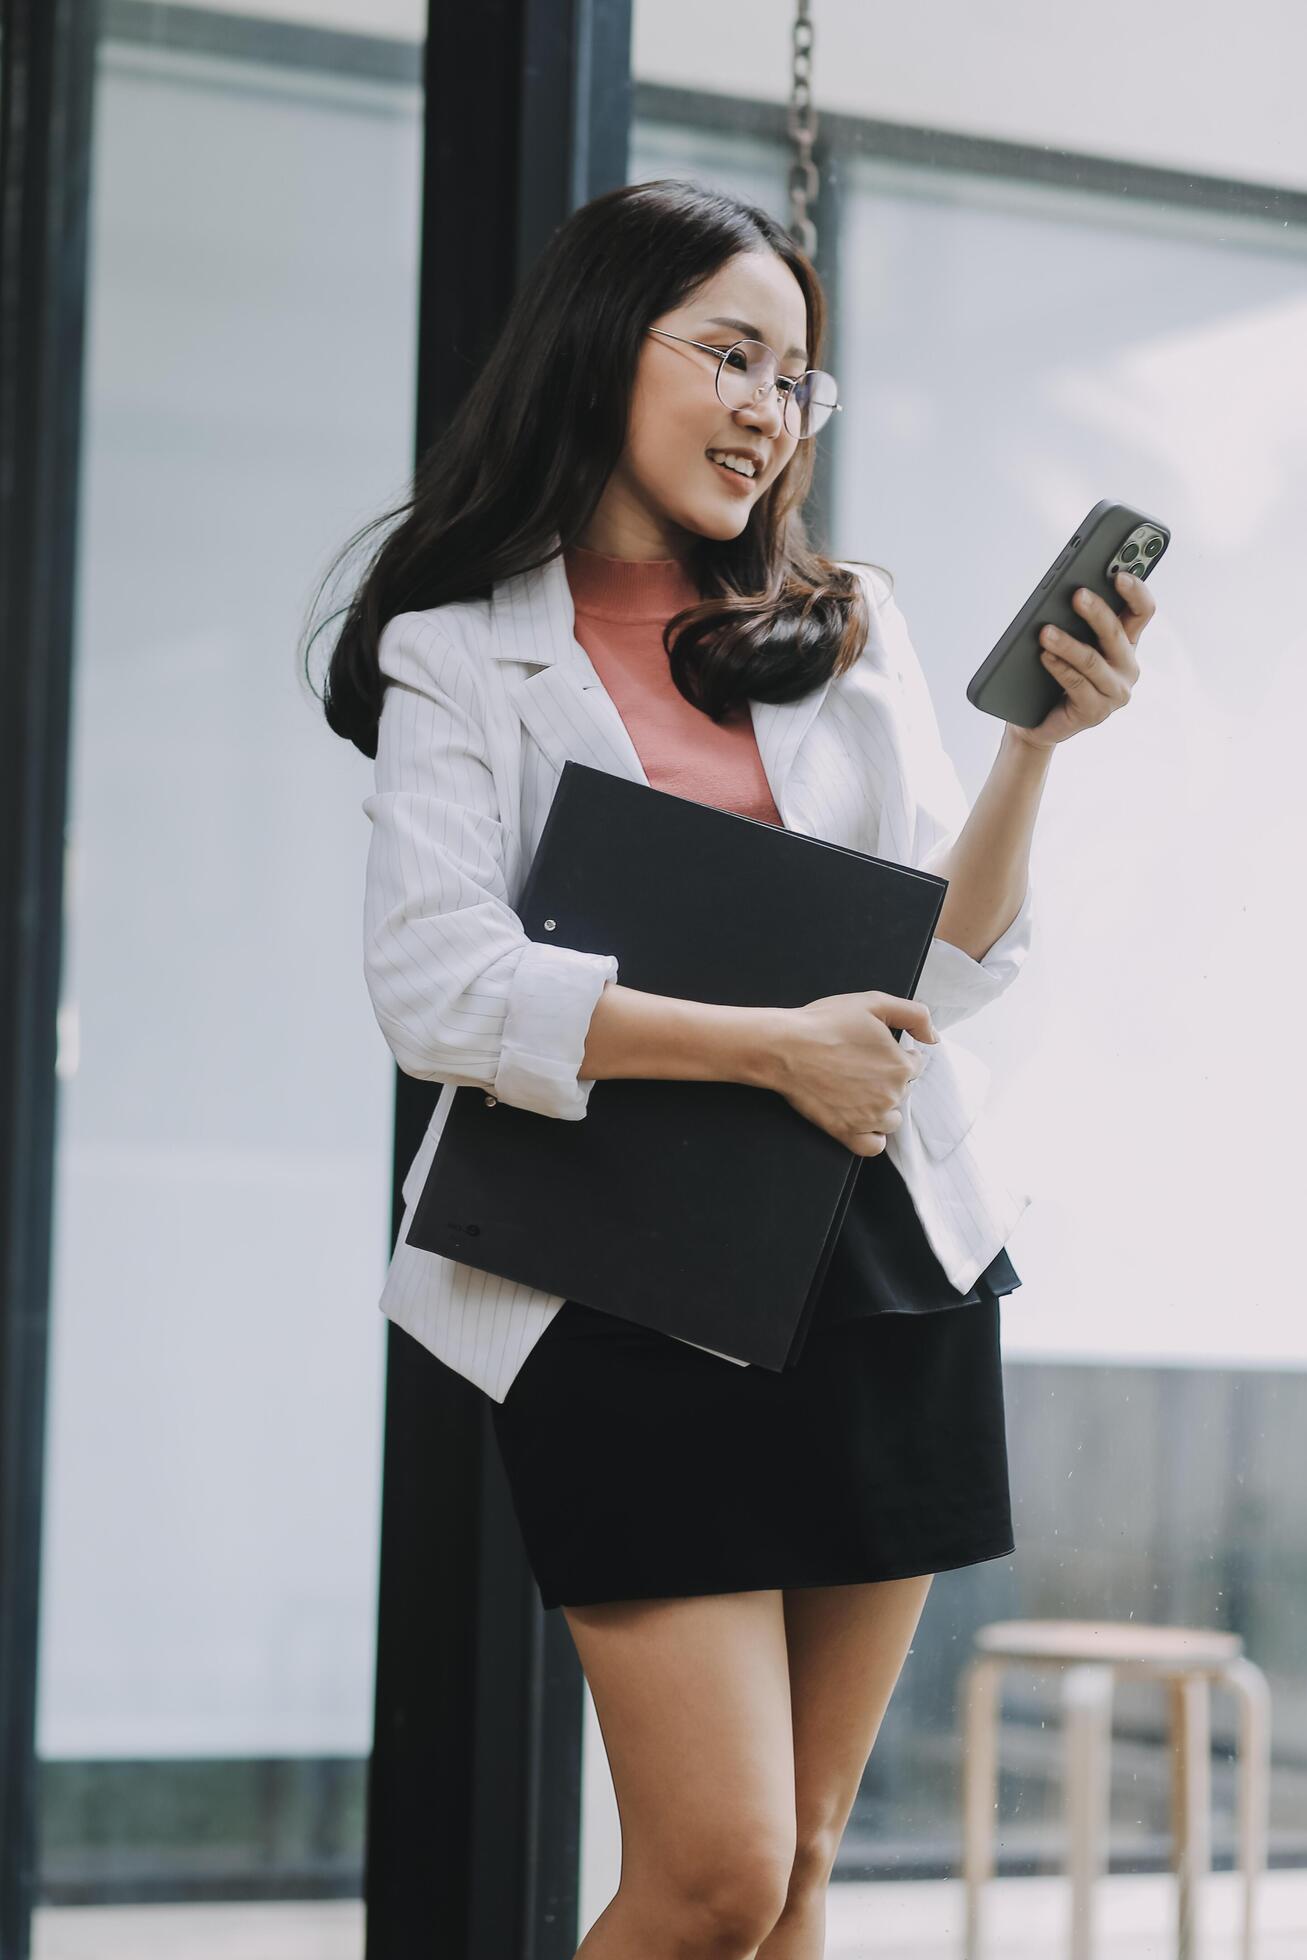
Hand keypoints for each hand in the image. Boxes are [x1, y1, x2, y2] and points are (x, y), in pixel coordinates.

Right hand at [771, 991, 936, 1157]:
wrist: (784, 1047)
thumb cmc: (825, 1023)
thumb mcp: (875, 1003)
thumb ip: (915, 1015)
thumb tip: (933, 1037)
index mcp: (901, 1066)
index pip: (915, 1065)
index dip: (896, 1054)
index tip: (874, 1050)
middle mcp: (891, 1095)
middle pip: (902, 1091)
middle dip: (887, 1079)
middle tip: (859, 1065)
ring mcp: (870, 1117)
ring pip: (891, 1118)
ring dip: (881, 1107)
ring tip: (857, 1089)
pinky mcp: (847, 1131)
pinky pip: (873, 1145)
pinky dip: (872, 1135)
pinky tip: (861, 1119)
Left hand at [1008, 567, 1154, 751]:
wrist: (1036, 719)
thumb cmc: (1052, 673)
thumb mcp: (1068, 641)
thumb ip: (1075, 618)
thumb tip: (1069, 588)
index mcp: (1126, 642)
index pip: (1142, 611)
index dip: (1135, 591)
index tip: (1119, 574)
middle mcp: (1126, 666)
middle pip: (1116, 633)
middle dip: (1096, 611)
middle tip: (1076, 594)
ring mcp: (1114, 692)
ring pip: (1092, 660)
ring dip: (1067, 643)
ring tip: (1045, 631)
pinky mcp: (1095, 712)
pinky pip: (1076, 684)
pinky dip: (1058, 667)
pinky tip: (1044, 655)